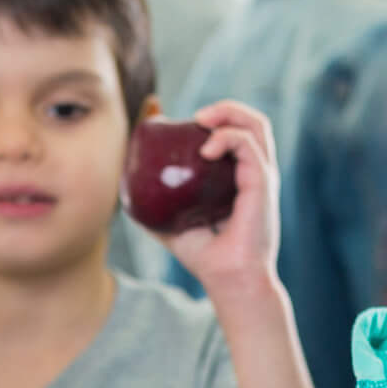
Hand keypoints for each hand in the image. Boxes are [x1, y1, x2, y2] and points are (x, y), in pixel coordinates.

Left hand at [157, 100, 282, 306]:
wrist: (228, 279)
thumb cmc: (204, 255)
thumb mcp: (168, 223)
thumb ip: (151, 204)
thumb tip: (123, 186)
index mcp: (236, 175)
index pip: (232, 132)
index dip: (212, 115)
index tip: (173, 115)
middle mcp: (252, 171)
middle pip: (249, 122)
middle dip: (224, 108)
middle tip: (195, 116)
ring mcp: (260, 175)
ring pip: (256, 125)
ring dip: (229, 112)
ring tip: (202, 119)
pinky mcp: (263, 183)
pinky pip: (248, 146)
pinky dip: (227, 138)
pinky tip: (205, 148)